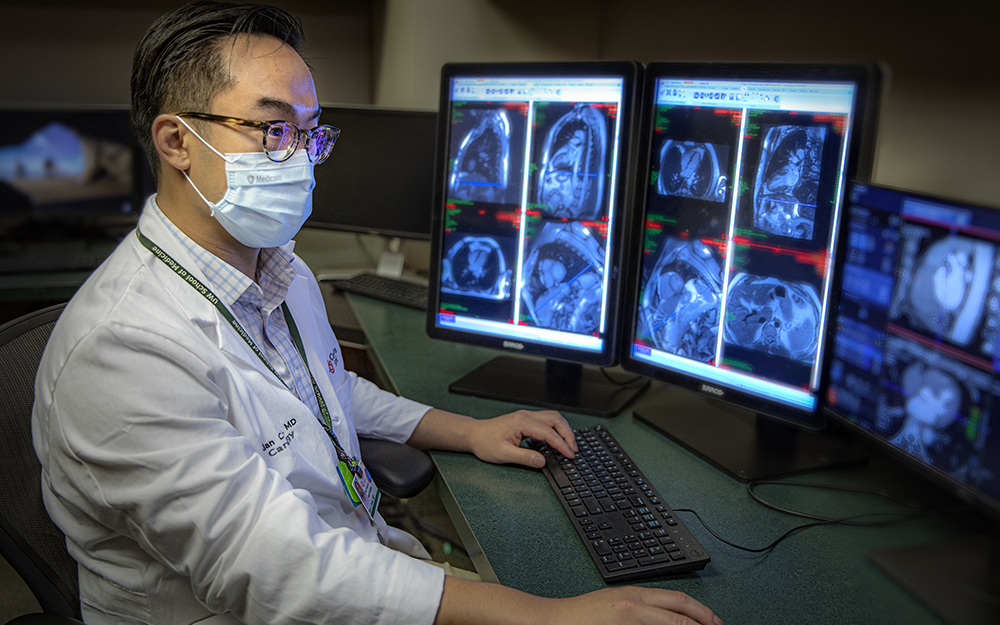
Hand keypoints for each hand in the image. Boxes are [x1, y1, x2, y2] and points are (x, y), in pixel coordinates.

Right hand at [435, 578, 721, 624]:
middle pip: (680, 615)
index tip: (715, 622)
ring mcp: (628, 621)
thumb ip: (640, 607)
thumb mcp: (615, 602)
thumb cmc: (580, 615)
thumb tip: (668, 616)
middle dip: (703, 624)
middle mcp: (635, 605)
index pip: (678, 601)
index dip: (701, 612)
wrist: (552, 620)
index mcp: (634, 595)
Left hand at [467, 409, 576, 467]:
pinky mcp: (525, 419)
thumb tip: (543, 461)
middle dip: (568, 434)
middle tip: (574, 450)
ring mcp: (526, 416)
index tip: (570, 454)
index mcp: (522, 422)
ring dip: (564, 429)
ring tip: (570, 444)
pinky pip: (546, 420)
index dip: (562, 444)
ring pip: (553, 417)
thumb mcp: (504, 454)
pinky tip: (557, 439)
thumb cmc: (485, 442)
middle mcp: (526, 416)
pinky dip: (556, 428)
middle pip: (555, 420)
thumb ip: (525, 457)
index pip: (548, 433)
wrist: (474, 434)